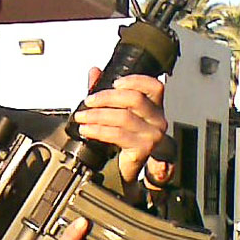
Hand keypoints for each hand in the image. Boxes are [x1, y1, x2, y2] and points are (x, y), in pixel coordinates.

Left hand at [74, 68, 166, 182]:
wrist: (122, 168)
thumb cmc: (120, 138)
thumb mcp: (112, 110)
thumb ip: (104, 91)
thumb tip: (94, 72)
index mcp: (153, 106)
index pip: (154, 86)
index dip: (135, 81)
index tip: (114, 83)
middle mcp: (157, 119)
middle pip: (135, 99)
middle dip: (106, 98)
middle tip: (88, 102)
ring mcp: (152, 135)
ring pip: (124, 117)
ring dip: (97, 115)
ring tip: (82, 117)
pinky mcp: (143, 149)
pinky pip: (118, 135)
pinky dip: (98, 130)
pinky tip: (87, 129)